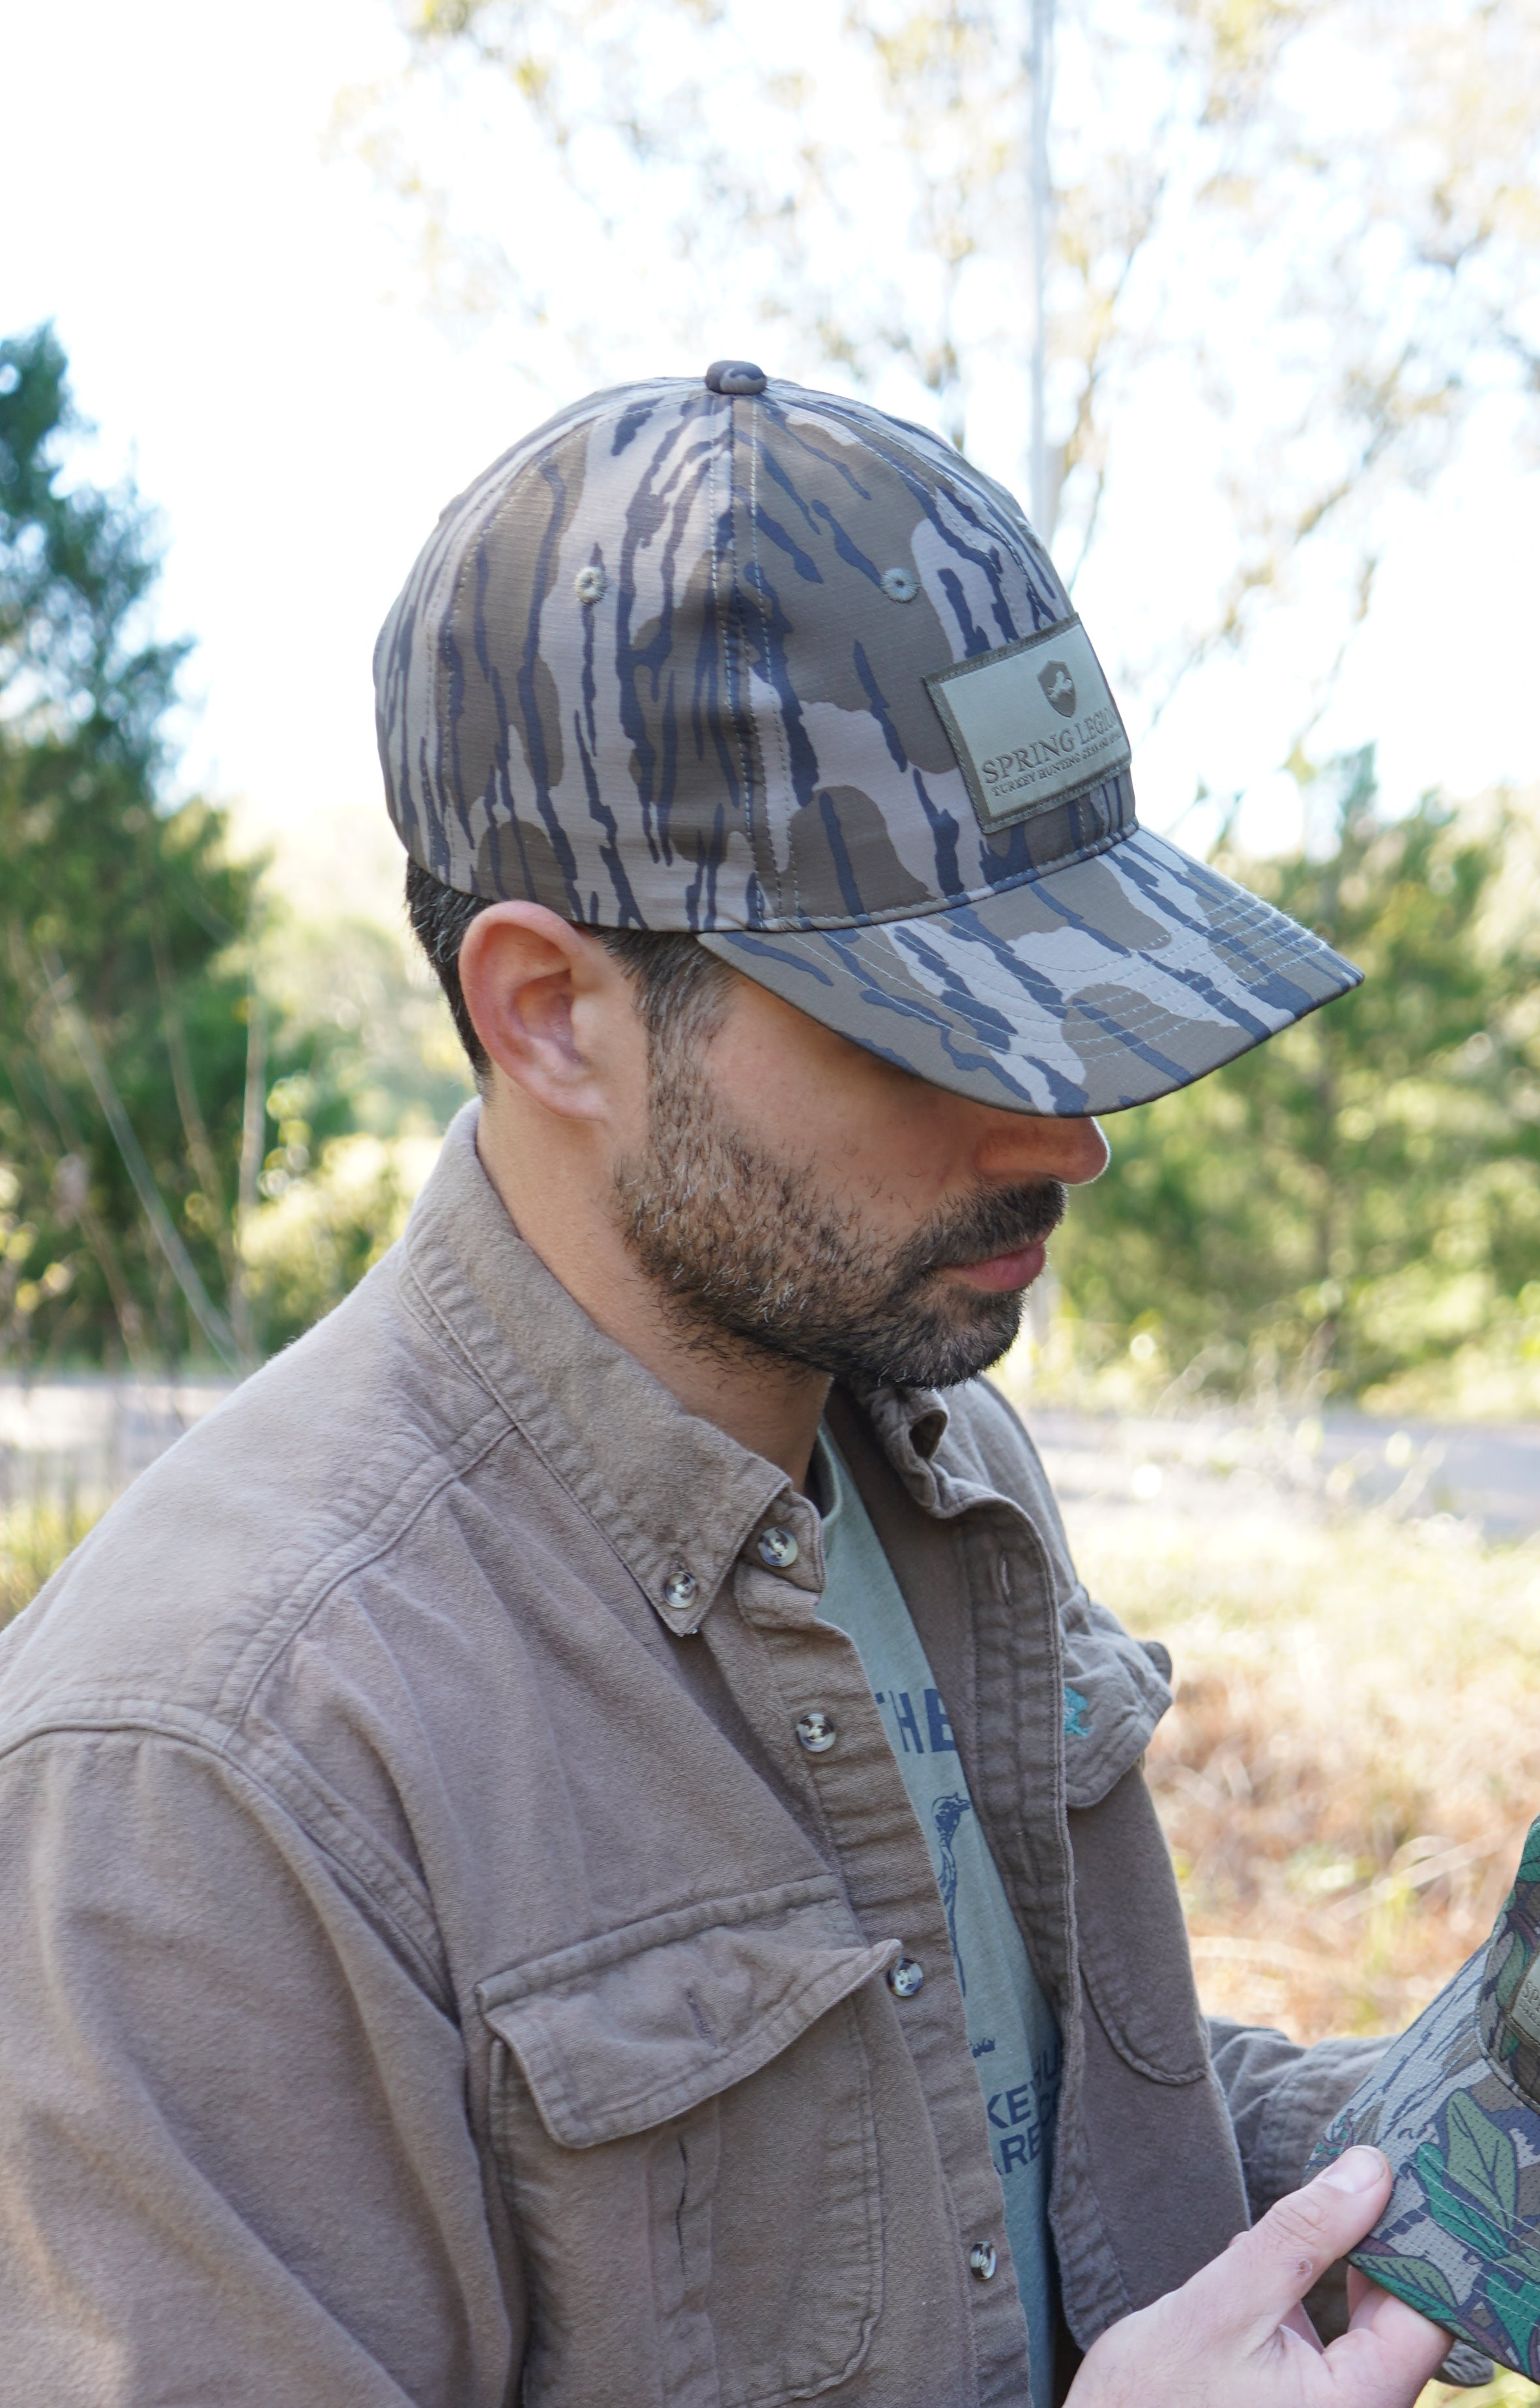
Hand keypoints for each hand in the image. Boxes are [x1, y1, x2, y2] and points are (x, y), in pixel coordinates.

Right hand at [1066, 2146, 1450, 2407]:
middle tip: (1355, 2170)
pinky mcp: (1308, 2405)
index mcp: (1357, 2406)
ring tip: (1318, 2204)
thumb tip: (1369, 2171)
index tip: (1390, 2172)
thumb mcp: (1220, 2304)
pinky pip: (1340, 2342)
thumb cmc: (1150, 2402)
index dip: (1419, 2238)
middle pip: (1408, 2317)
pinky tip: (1281, 2259)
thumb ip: (1299, 2237)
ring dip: (1347, 2263)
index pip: (1429, 2312)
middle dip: (1380, 2242)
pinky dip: (1319, 2293)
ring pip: (1372, 2325)